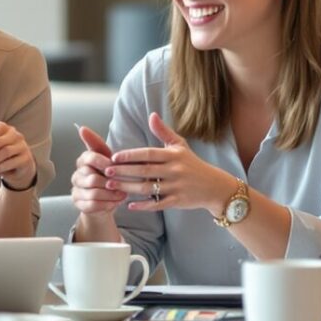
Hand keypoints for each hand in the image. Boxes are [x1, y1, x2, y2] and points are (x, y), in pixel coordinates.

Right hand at [71, 126, 126, 216]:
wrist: (107, 198)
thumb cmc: (108, 176)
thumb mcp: (107, 158)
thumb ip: (97, 144)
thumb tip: (82, 128)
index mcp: (83, 161)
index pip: (89, 158)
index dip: (104, 163)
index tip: (115, 167)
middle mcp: (77, 175)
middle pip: (92, 179)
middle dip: (110, 183)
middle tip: (122, 184)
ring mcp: (76, 190)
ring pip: (93, 193)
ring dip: (111, 195)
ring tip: (122, 194)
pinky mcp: (79, 203)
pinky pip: (92, 205)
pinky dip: (107, 204)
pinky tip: (114, 202)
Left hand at [105, 113, 235, 215]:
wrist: (214, 186)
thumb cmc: (192, 163)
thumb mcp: (180, 145)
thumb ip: (163, 131)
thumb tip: (152, 115)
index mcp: (173, 155)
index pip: (148, 154)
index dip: (131, 155)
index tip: (114, 157)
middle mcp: (174, 170)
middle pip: (145, 171)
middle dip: (124, 171)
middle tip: (106, 172)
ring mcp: (176, 187)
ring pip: (148, 188)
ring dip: (128, 188)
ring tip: (111, 186)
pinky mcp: (178, 201)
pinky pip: (157, 204)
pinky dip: (143, 205)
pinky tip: (129, 204)